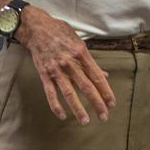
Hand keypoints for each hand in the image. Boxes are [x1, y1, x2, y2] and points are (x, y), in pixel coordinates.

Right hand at [18, 8, 115, 124]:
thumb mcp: (80, 43)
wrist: (37, 28)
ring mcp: (56, 70)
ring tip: (85, 121)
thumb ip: (91, 61)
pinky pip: (50, 93)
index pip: (97, 76)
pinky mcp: (44, 74)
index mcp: (82, 54)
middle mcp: (70, 63)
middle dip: (97, 103)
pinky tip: (62, 116)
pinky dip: (56, 105)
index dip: (105, 91)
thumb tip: (104, 75)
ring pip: (69, 93)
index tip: (112, 103)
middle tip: (104, 116)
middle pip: (86, 87)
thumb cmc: (61, 33)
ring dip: (78, 109)